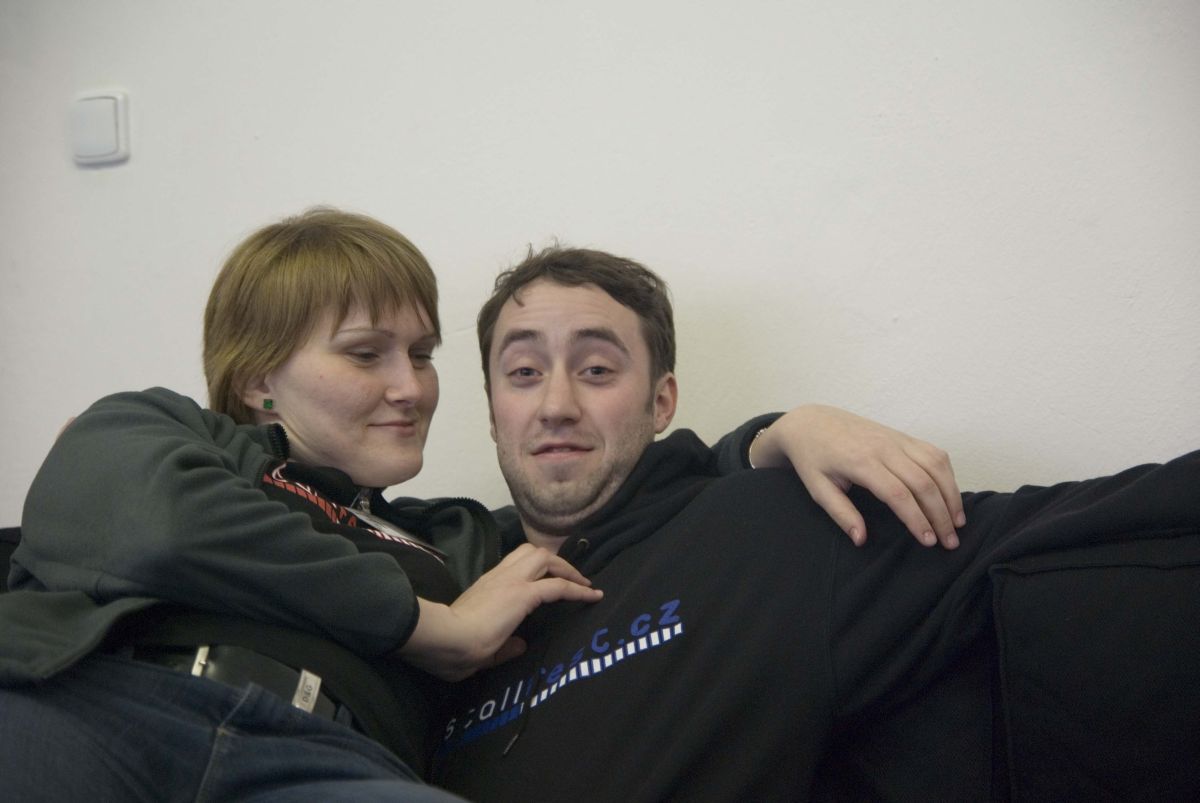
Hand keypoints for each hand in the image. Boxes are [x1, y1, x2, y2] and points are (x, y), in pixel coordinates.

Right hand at [398, 543, 602, 680]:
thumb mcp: (479, 649)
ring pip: (544, 557)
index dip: (538, 571)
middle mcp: (499, 577)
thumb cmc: (451, 647)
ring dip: (566, 568)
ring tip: (583, 584)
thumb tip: (520, 646)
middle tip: (573, 578)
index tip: (553, 581)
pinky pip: (557, 586)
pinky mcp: (522, 594)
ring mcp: (511, 582)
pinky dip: (577, 589)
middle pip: (532, 552)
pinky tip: (592, 596)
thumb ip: (502, 646)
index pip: (515, 565)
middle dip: (556, 561)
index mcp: (487, 587)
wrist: (445, 638)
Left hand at [749, 405, 964, 548]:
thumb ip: (840, 513)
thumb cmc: (813, 458)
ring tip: (958, 522)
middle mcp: (884, 448)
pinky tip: (950, 495)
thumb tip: (861, 539)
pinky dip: (947, 474)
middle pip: (924, 482)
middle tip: (950, 542)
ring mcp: (895, 439)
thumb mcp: (817, 488)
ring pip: (935, 464)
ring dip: (951, 494)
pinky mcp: (902, 435)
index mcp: (861, 462)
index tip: (929, 541)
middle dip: (941, 514)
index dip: (917, 519)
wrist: (811, 422)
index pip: (898, 494)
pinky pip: (933, 452)